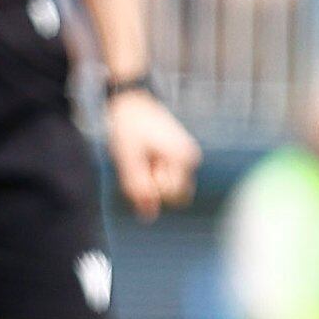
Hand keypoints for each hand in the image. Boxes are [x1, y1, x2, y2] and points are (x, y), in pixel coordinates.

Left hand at [105, 86, 199, 218]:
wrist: (131, 101)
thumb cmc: (127, 127)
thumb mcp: (127, 160)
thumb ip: (138, 189)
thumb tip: (148, 216)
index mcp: (183, 157)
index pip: (171, 194)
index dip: (151, 185)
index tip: (142, 162)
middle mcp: (191, 158)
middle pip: (173, 194)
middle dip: (153, 184)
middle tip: (140, 159)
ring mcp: (187, 157)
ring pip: (169, 187)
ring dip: (151, 177)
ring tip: (142, 154)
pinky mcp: (179, 156)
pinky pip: (165, 176)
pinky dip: (152, 171)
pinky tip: (145, 153)